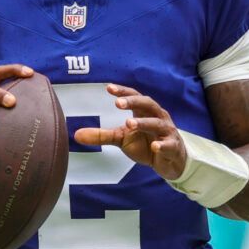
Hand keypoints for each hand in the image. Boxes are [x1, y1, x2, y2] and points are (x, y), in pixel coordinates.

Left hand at [72, 85, 187, 180]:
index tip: (108, 88)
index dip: (123, 91)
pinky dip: (162, 145)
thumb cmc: (146, 144)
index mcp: (144, 112)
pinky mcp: (173, 147)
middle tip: (117, 103)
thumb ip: (102, 135)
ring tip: (129, 124)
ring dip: (143, 123)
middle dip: (133, 102)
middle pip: (147, 104)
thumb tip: (76, 135)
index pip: (134, 96)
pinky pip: (168, 144)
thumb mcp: (122, 139)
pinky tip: (155, 146)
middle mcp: (157, 117)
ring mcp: (167, 131)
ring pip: (156, 123)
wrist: (170, 161)